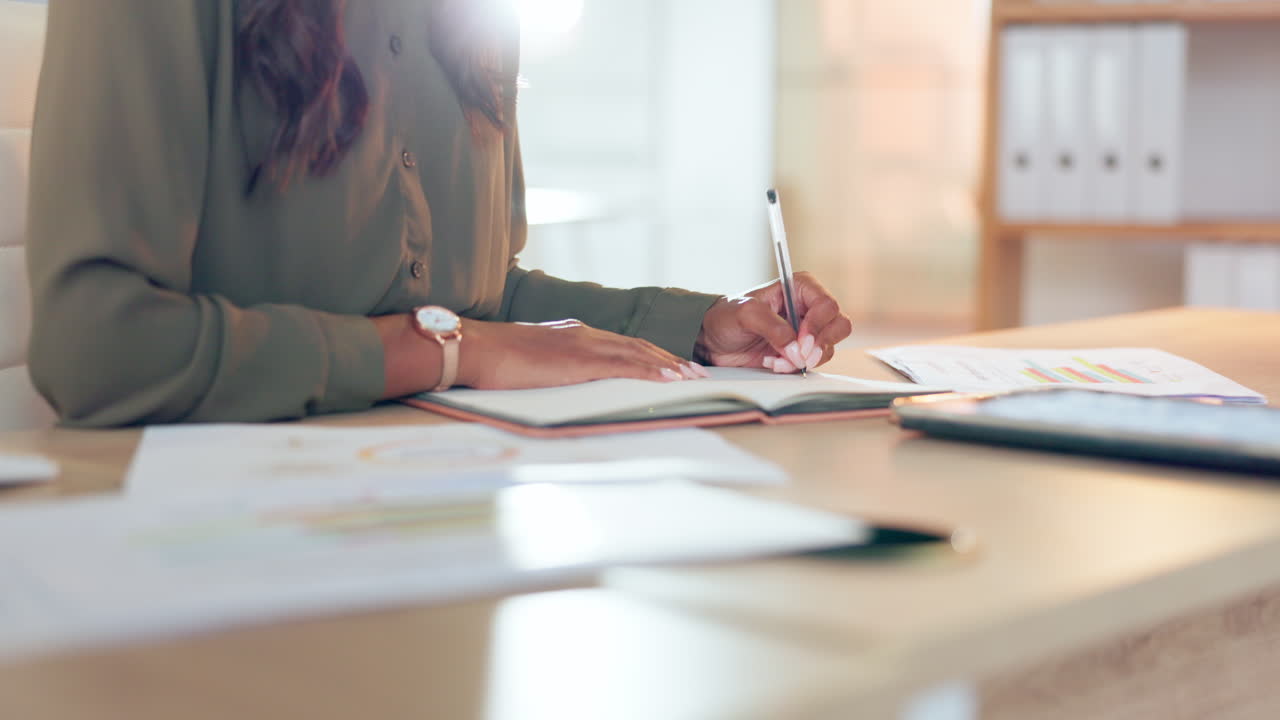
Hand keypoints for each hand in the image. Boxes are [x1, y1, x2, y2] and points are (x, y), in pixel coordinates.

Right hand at [457, 318, 709, 389]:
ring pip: (637, 353)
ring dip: (668, 366)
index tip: (673, 366)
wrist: (475, 348)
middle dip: (669, 360)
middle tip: (696, 374)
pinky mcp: (579, 360)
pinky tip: (668, 379)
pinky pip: (623, 366)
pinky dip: (649, 371)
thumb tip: (568, 383)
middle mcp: (585, 334)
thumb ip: (557, 368)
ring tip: (692, 378)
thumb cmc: (495, 359)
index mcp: (575, 334)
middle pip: (638, 346)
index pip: (623, 344)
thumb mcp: (534, 361)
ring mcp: (584, 344)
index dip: (651, 356)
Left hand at [695, 271, 851, 372]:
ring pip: (829, 347)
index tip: (801, 340)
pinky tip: (774, 364)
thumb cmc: (727, 317)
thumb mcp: (746, 314)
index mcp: (800, 288)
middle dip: (820, 344)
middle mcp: (808, 308)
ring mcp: (807, 332)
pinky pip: (814, 363)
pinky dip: (796, 368)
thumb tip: (796, 348)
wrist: (712, 340)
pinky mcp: (800, 353)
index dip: (818, 325)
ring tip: (776, 361)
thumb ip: (773, 327)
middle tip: (800, 356)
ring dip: (805, 359)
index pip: (827, 304)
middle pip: (839, 325)